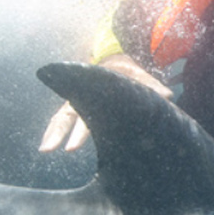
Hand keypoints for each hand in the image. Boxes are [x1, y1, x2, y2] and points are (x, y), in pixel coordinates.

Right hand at [39, 55, 170, 151]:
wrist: (111, 64)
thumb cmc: (126, 73)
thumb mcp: (137, 75)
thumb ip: (151, 86)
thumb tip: (168, 94)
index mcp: (97, 88)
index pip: (91, 103)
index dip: (91, 115)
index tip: (81, 132)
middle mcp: (82, 96)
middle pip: (74, 116)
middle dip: (71, 134)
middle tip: (69, 150)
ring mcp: (76, 104)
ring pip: (62, 120)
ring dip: (54, 135)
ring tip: (45, 150)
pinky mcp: (75, 110)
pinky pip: (60, 122)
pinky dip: (53, 132)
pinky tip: (46, 149)